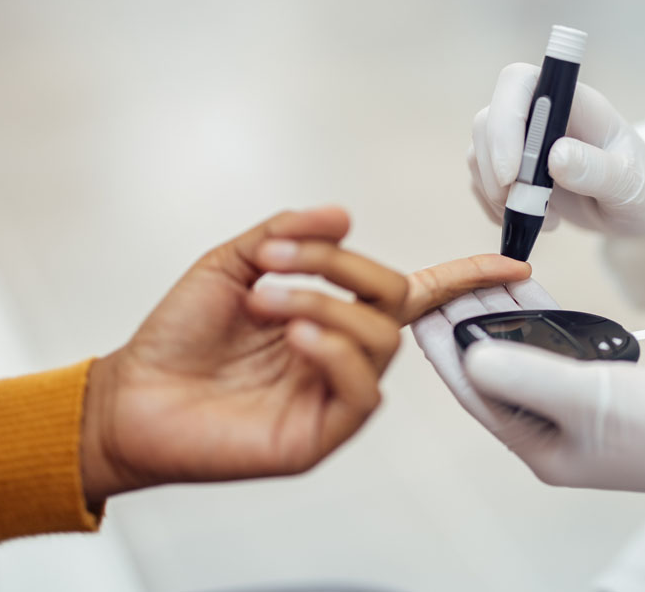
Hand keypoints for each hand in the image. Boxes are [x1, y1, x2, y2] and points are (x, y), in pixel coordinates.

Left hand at [82, 207, 529, 504]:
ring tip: (266, 300)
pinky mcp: (320, 432)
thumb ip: (288, 231)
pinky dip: (335, 351)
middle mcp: (343, 352)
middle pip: (394, 301)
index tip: (513, 263)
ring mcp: (334, 393)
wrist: (131, 394)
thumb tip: (345, 212)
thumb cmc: (181, 335)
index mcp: (333, 313)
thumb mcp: (231, 262)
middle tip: (279, 257)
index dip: (466, 277)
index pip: (415, 293)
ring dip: (325, 304)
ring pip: (379, 342)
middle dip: (342, 267)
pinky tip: (294, 337)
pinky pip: (362, 393)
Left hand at [412, 286, 644, 511]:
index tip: (419, 311)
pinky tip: (522, 285)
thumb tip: (468, 356)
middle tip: (442, 284)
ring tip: (474, 275)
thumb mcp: (591, 400)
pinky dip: (541, 316)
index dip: (445, 351)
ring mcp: (576, 408)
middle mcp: (550, 429)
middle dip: (468, 326)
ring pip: (524, 353)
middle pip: (495, 369)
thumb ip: (527, 376)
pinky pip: (558, 345)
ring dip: (502, 315)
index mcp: (538, 446)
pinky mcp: (602, 387)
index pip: (475, 393)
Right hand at [470, 63, 644, 234]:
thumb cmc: (643, 187)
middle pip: (488, 120)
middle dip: (494, 168)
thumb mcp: (630, 184)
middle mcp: (540, 114)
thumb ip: (597, 169)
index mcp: (571, 101)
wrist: (639, 207)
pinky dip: (497, 208)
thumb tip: (555, 156)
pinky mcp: (512, 170)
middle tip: (520, 207)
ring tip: (543, 220)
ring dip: (497, 193)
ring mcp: (522, 141)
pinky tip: (536, 223)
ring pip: (479, 153)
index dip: (505, 121)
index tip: (513, 173)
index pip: (518, 83)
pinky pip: (483, 182)